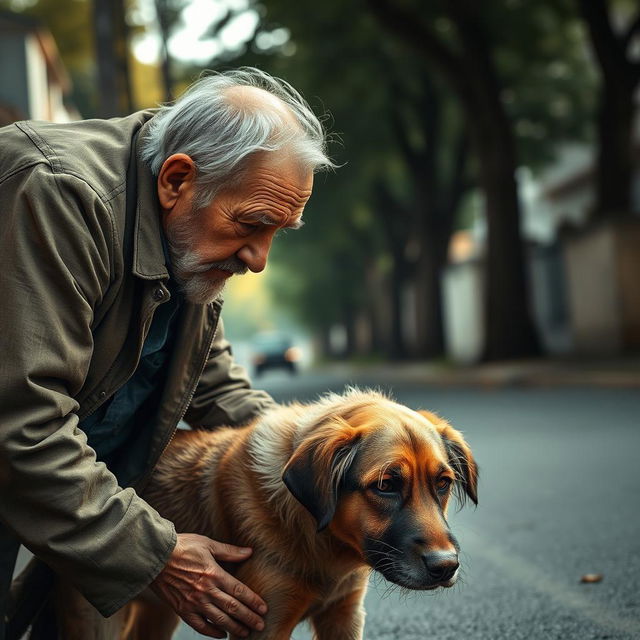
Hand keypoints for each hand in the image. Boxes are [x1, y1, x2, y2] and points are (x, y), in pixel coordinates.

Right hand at [150, 533, 266, 637]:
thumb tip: (249, 552)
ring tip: (245, 633)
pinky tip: (221, 634)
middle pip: (232, 608)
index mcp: (214, 574)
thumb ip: (229, 551)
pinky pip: (199, 626)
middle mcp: (206, 591)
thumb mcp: (208, 544)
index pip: (239, 591)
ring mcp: (193, 602)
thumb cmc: (183, 546)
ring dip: (234, 628)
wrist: (155, 557)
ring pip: (219, 619)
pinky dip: (211, 632)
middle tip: (260, 625)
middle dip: (248, 618)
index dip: (253, 601)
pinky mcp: (182, 610)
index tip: (263, 609)